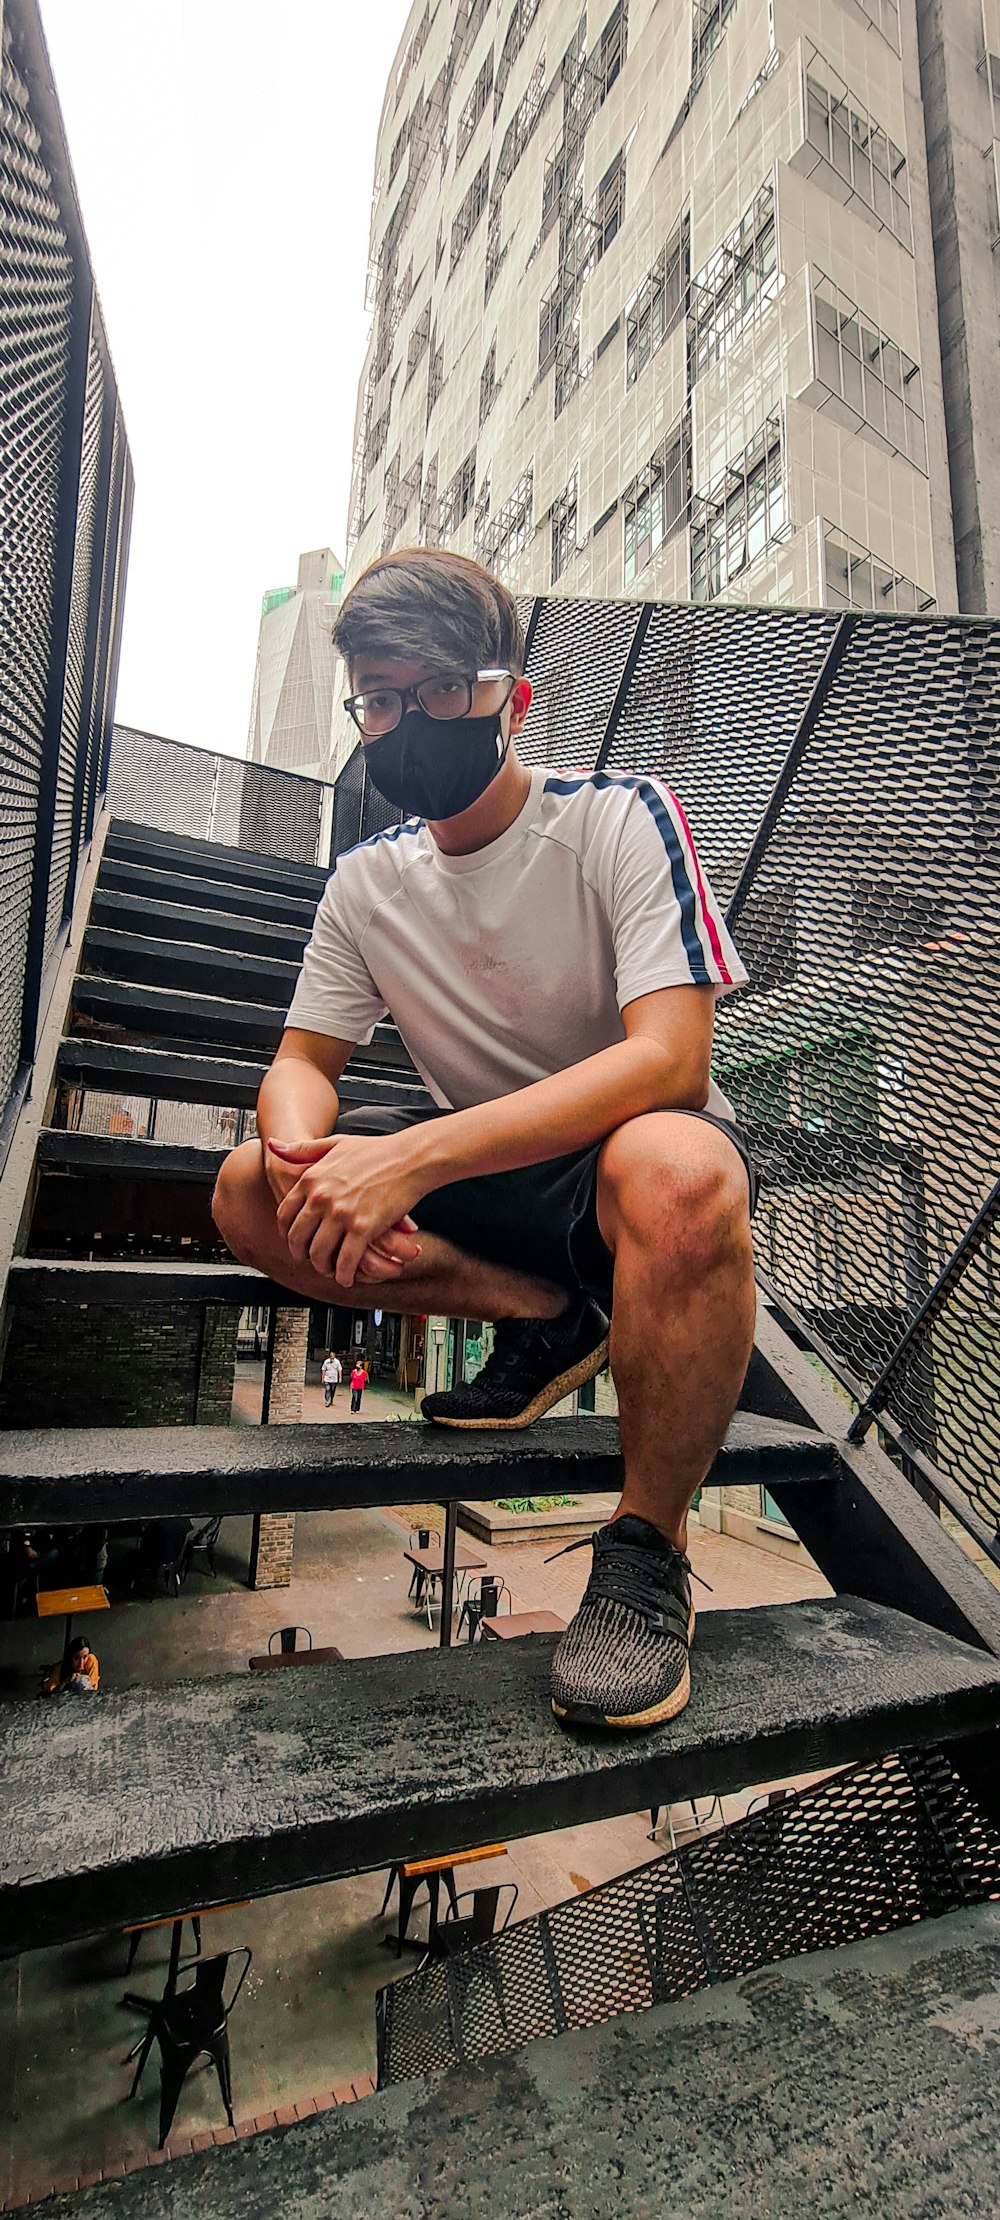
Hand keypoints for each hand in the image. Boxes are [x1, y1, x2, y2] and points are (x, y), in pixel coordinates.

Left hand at [269, 1134, 424, 1287]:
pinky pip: (346, 1261)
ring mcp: (341, 1214)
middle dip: (302, 1254)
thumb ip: (302, 1149)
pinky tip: (347, 1278)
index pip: (284, 1215)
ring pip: (320, 1254)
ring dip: (323, 1268)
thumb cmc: (375, 1151)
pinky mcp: (363, 1228)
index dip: (287, 1234)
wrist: (409, 1158)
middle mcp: (321, 1198)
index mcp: (311, 1179)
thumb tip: (273, 1147)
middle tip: (310, 1260)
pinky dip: (344, 1274)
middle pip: (298, 1239)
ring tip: (329, 1270)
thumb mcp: (334, 1144)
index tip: (294, 1241)